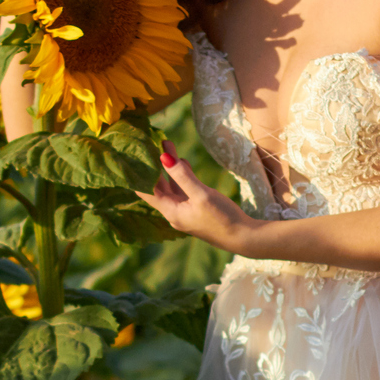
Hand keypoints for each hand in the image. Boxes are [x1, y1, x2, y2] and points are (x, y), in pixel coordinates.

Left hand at [135, 143, 261, 254]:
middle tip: (153, 142)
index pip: (144, 190)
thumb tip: (163, 156)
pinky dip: (180, 176)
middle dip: (155, 165)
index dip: (139, 172)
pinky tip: (183, 163)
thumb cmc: (223, 218)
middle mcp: (173, 212)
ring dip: (169, 168)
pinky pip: (182, 190)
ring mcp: (184, 211)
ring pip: (171, 186)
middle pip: (157, 186)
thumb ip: (182, 176)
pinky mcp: (195, 209)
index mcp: (170, 211)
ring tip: (168, 145)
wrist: (243, 237)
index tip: (136, 153)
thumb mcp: (202, 195)